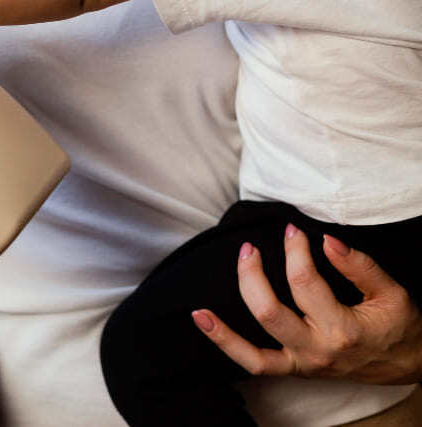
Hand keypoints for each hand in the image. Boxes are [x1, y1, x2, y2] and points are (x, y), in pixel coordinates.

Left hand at [192, 225, 421, 383]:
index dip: (294, 252)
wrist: (409, 364)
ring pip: (254, 350)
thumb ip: (359, 266)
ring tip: (201, 306)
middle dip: (253, 275)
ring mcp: (302, 364)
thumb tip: (326, 241)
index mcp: (343, 329)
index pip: (304, 283)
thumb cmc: (399, 326)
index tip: (293, 232)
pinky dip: (226, 344)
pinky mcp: (294, 370)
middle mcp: (317, 350)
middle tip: (250, 248)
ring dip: (225, 324)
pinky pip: (254, 364)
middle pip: (270, 312)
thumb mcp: (392, 292)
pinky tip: (203, 321)